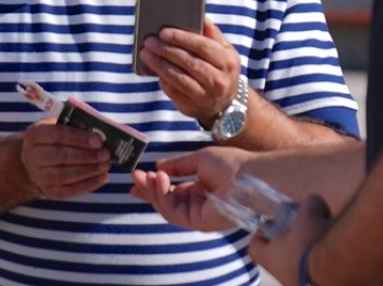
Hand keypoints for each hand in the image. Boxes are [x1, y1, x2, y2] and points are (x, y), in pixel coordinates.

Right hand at [20, 117, 110, 198]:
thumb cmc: (55, 138)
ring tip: (106, 165)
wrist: (38, 159)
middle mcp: (31, 156)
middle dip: (87, 156)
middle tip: (106, 154)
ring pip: (64, 175)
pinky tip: (103, 178)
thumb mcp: (60, 125)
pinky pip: (68, 191)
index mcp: (35, 134)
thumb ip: (77, 126)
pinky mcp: (48, 190)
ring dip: (88, 171)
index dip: (79, 138)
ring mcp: (38, 176)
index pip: (58, 135)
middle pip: (61, 156)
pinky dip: (88, 185)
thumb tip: (102, 132)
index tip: (98, 141)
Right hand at [129, 147, 250, 230]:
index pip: (173, 190)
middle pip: (167, 201)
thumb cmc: (233, 164)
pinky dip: (163, 196)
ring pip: (167, 207)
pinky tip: (160, 180)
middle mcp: (198, 204)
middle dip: (149, 190)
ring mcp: (198, 215)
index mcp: (201, 190)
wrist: (249, 175)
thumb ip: (179, 165)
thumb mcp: (199, 160)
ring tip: (149, 175)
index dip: (155, 184)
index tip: (138, 176)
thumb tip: (159, 166)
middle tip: (133, 178)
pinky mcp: (198, 222)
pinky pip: (173, 212)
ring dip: (155, 191)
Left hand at [138, 18, 241, 122]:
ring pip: (179, 78)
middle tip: (149, 41)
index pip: (203, 47)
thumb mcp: (225, 52)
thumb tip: (200, 16)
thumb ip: (213, 34)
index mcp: (228, 62)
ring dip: (159, 64)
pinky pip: (173, 91)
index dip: (182, 38)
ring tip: (145, 53)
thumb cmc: (220, 69)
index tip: (164, 32)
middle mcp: (219, 80)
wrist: (225, 103)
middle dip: (167, 50)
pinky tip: (153, 69)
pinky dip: (162, 78)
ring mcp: (205, 96)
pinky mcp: (191, 107)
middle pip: (189, 62)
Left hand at [251, 194, 331, 285]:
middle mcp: (281, 276)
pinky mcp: (316, 285)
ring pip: (296, 267)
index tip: (270, 223)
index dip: (260, 234)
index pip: (254, 248)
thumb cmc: (312, 240)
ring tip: (319, 239)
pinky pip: (313, 274)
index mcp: (270, 259)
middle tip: (299, 230)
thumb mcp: (310, 213)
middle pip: (278, 258)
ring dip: (305, 254)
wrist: (335, 268)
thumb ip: (309, 204)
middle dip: (287, 243)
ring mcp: (299, 284)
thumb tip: (313, 202)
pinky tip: (332, 252)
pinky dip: (319, 262)